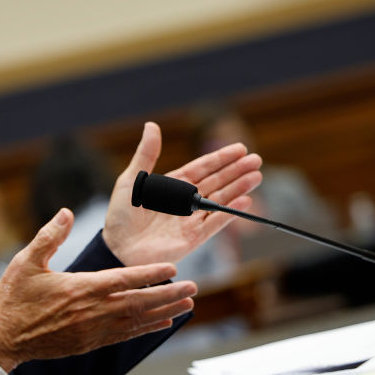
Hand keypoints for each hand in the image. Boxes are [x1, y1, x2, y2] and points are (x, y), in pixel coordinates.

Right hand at [0, 209, 196, 371]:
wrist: (2, 340)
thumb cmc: (13, 300)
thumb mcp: (25, 262)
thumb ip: (49, 236)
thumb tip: (67, 213)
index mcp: (80, 289)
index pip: (123, 280)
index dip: (150, 274)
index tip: (172, 268)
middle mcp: (92, 312)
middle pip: (139, 303)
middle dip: (169, 295)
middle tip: (193, 287)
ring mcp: (93, 331)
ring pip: (137, 321)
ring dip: (164, 312)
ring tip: (187, 304)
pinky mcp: (90, 343)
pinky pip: (126, 336)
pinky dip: (147, 329)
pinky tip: (163, 324)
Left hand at [103, 122, 262, 266]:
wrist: (117, 249)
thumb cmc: (121, 216)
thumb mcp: (132, 180)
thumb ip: (146, 154)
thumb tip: (152, 125)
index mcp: (172, 186)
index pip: (202, 168)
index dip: (221, 158)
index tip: (241, 149)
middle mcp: (184, 201)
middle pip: (216, 182)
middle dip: (236, 171)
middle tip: (256, 160)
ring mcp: (190, 220)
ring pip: (220, 201)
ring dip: (238, 189)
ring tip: (256, 177)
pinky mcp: (193, 238)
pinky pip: (214, 224)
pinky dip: (229, 213)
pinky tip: (244, 201)